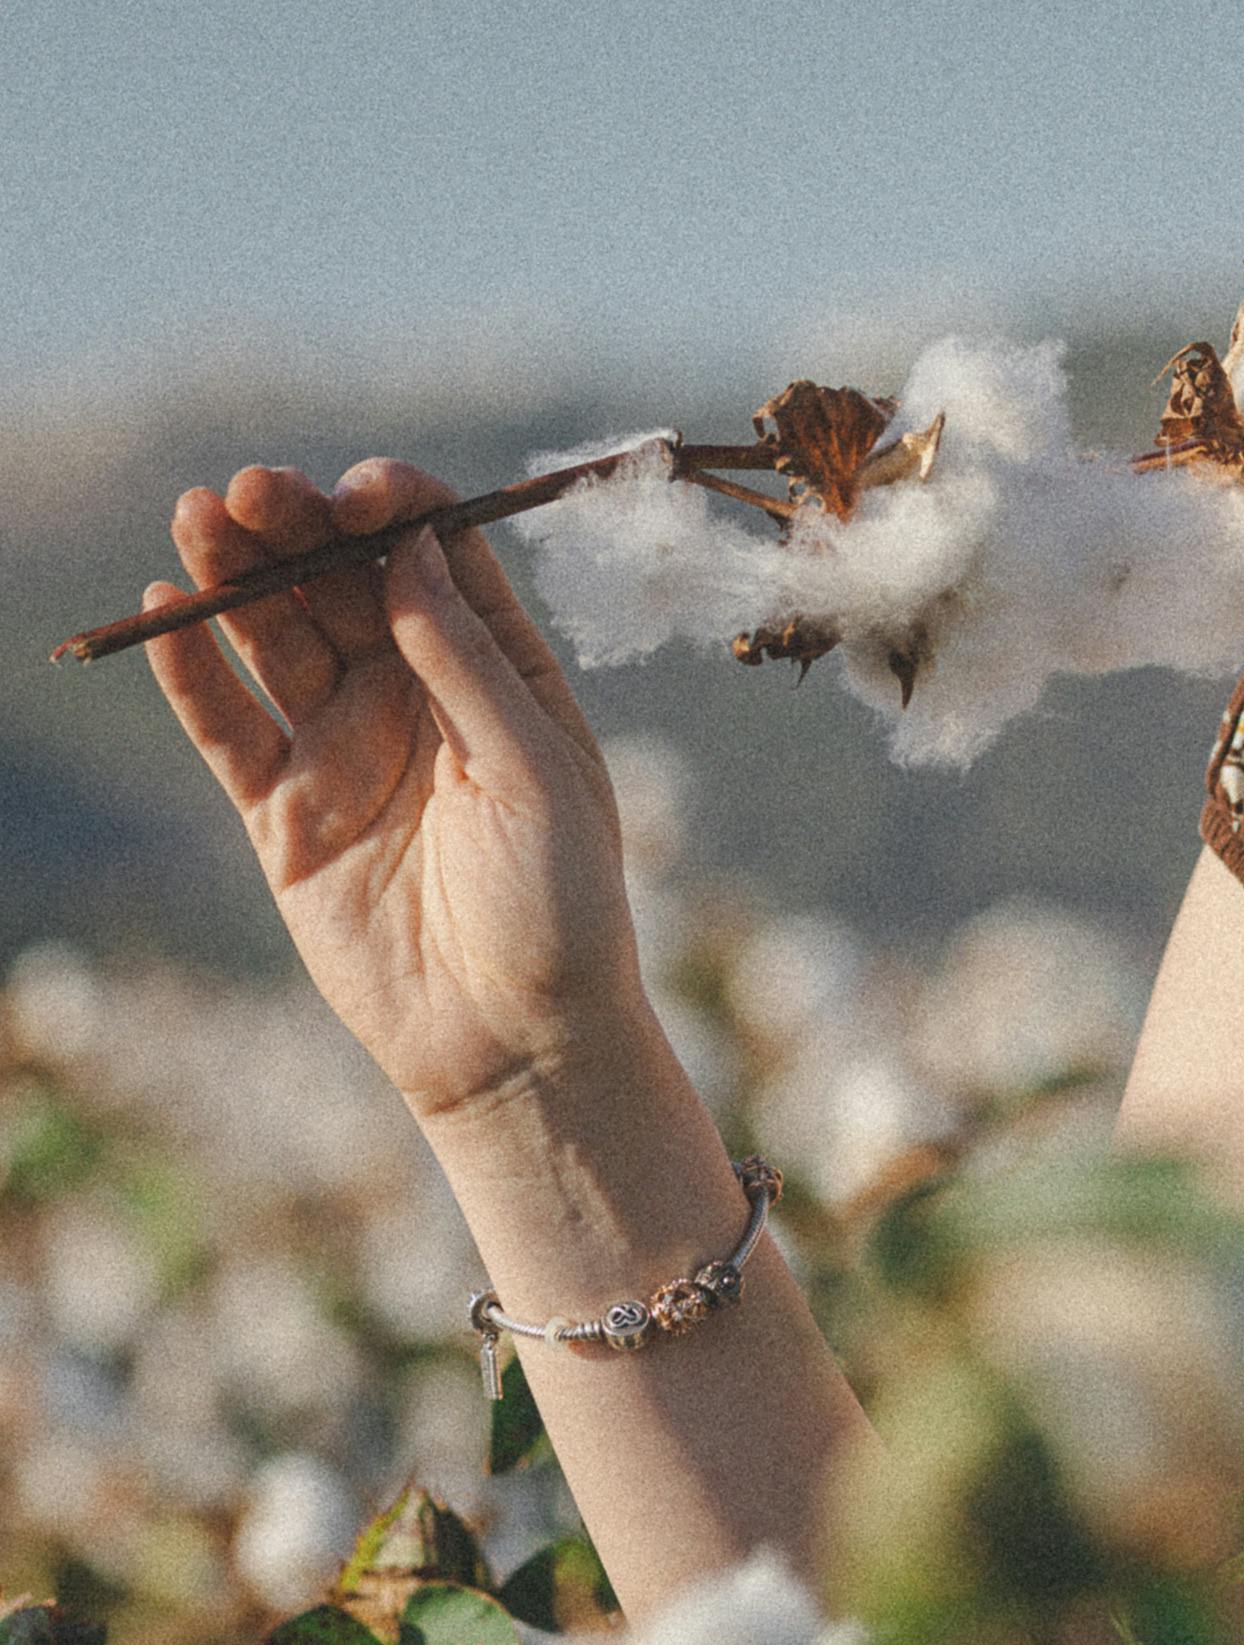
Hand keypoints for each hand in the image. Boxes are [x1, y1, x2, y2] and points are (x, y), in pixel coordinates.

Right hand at [140, 459, 649, 1123]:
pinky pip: (227, 727)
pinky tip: (165, 607)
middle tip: (255, 486)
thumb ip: (468, 664)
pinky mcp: (283, 814)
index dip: (400, 512)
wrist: (515, 1041)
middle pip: (344, 584)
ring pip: (276, 638)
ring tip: (200, 514)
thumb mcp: (533, 771)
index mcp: (500, 674)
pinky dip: (192, 671)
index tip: (364, 491)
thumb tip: (412, 549)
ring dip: (237, 575)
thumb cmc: (560, 905)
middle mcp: (417, 697)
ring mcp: (344, 749)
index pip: (440, 560)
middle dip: (300, 528)